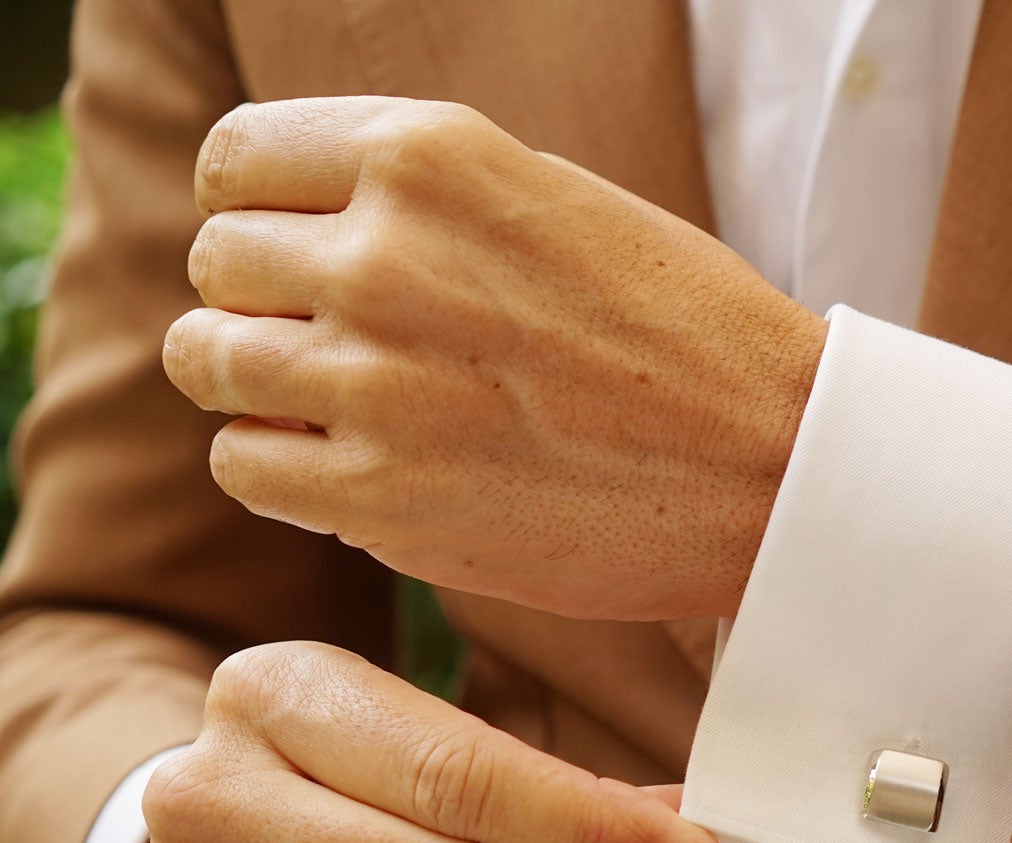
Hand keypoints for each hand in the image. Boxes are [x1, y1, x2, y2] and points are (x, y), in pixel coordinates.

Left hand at [162, 96, 827, 621]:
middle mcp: (383, 255)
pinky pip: (245, 464)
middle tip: (346, 346)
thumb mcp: (556, 201)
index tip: (298, 254)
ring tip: (348, 409)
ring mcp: (373, 379)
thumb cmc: (688, 334)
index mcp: (428, 156)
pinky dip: (283, 468)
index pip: (237, 160)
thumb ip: (422, 196)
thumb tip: (301, 221)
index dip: (258, 211)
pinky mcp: (379, 496)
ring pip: (211, 364)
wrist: (777, 466)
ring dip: (263, 387)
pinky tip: (361, 469)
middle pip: (218, 264)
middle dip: (265, 302)